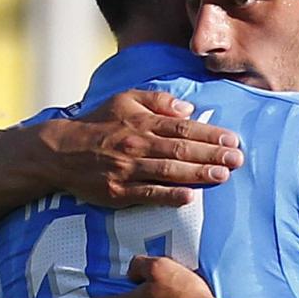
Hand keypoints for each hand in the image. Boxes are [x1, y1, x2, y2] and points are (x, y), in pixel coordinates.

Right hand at [41, 90, 243, 207]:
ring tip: (223, 175)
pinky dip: (169, 196)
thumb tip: (188, 108)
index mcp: (142, 123)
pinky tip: (190, 197)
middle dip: (212, 154)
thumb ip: (157, 100)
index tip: (233, 139)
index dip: (209, 133)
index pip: (182, 127)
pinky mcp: (118, 192)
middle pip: (181, 149)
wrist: (60, 151)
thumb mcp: (125, 100)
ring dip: (198, 173)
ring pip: (168, 171)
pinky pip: (148, 194)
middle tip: (238, 159)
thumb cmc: (98, 124)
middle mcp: (137, 144)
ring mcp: (128, 169)